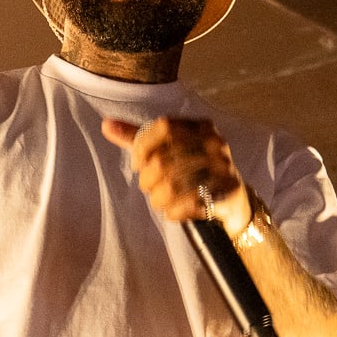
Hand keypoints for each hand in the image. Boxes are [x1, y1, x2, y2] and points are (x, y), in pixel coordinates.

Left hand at [101, 116, 251, 236]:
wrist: (231, 199)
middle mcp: (215, 143)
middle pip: (163, 160)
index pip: (164, 126)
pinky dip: (174, 212)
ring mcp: (224, 168)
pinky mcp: (228, 192)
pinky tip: (173, 211)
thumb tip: (106, 125)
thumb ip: (139, 138)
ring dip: (158, 199)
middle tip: (149, 188)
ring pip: (173, 185)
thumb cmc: (193, 171)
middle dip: (147, 180)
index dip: (143, 146)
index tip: (137, 163)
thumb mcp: (168, 150)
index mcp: (201, 127)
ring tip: (159, 201)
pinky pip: (189, 204)